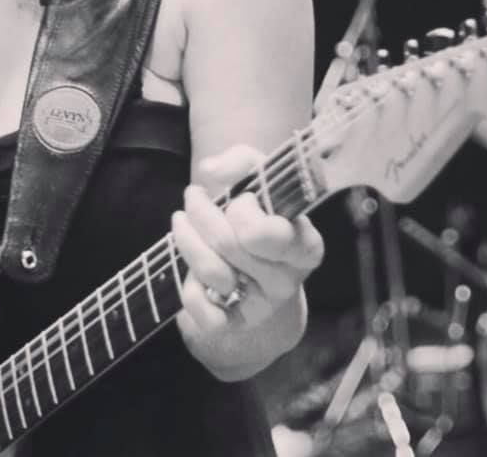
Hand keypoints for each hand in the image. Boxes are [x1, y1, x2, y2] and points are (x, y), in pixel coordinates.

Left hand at [172, 144, 323, 378]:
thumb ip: (241, 161)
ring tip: (181, 221)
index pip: (264, 233)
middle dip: (201, 212)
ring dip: (185, 238)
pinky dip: (190, 291)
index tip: (239, 197)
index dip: (242, 210)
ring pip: (211, 272)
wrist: (256, 264)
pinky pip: (205, 315)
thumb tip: (210, 171)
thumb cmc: (259, 212)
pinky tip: (190, 270)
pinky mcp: (237, 325)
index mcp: (305, 246)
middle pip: (229, 244)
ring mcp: (263, 306)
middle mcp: (288, 280)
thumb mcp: (259, 177)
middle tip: (193, 197)